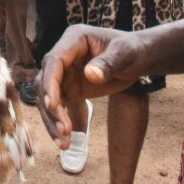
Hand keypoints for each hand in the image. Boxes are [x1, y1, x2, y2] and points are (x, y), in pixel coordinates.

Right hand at [36, 26, 148, 147]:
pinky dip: (58, 123)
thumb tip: (90, 74)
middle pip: (45, 81)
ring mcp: (64, 73)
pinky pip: (57, 106)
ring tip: (63, 143)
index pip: (54, 61)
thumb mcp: (126, 53)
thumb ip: (109, 62)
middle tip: (64, 131)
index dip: (49, 83)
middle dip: (51, 107)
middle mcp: (63, 55)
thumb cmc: (132, 50)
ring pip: (46, 97)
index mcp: (73, 40)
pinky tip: (64, 141)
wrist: (138, 58)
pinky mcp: (68, 88)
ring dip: (51, 119)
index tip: (52, 105)